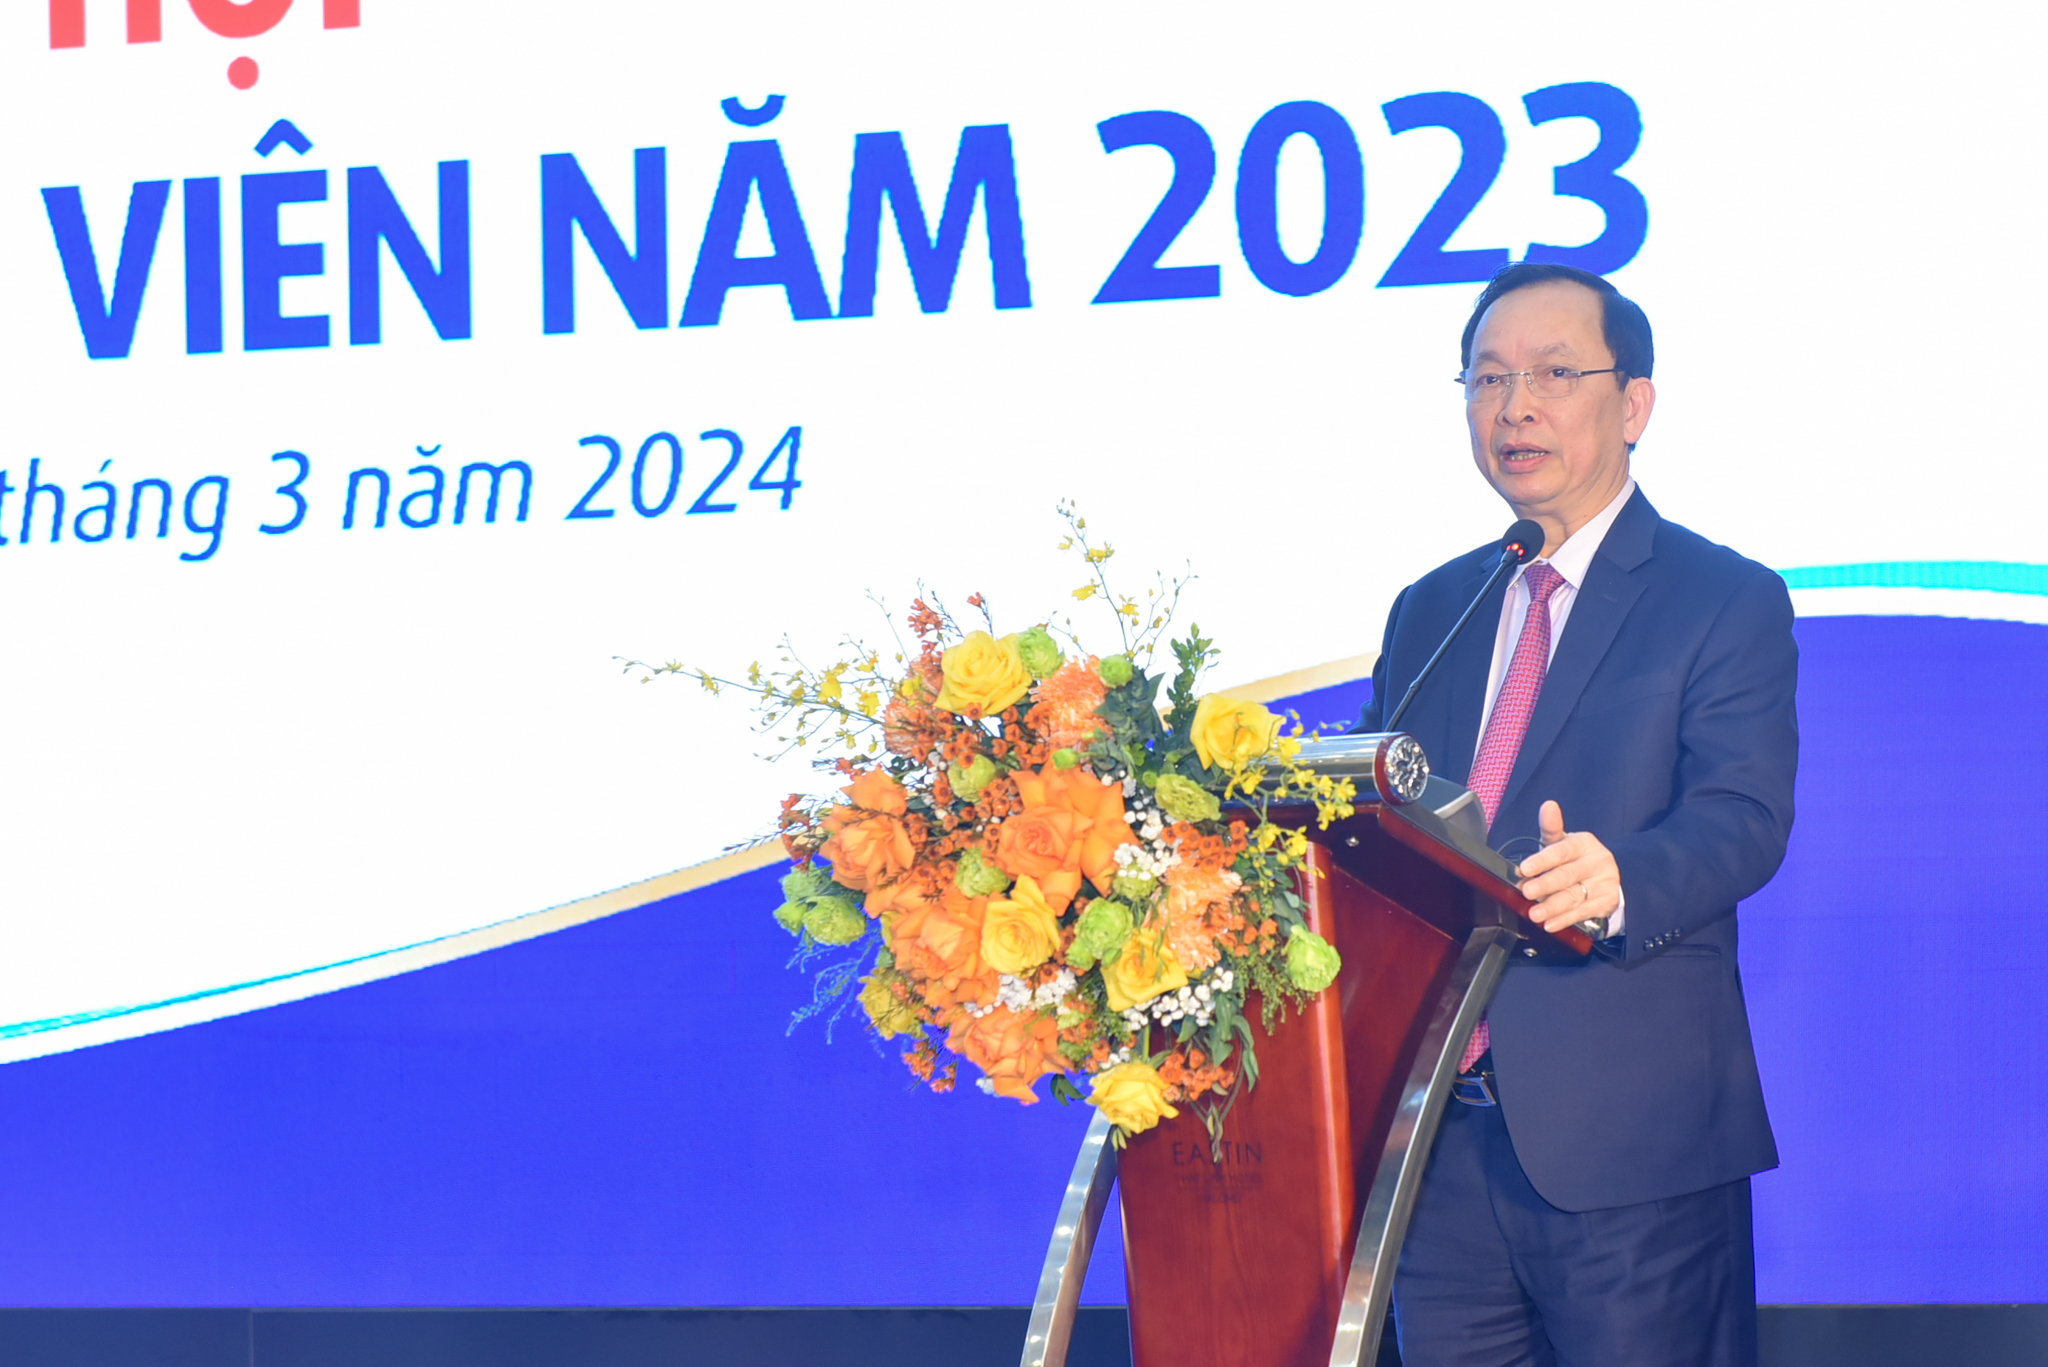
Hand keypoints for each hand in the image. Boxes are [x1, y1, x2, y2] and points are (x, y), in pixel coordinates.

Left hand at [1515, 800, 1620, 934]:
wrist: (1610, 875)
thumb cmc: (1577, 858)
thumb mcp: (1565, 842)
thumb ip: (1551, 828)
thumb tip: (1548, 806)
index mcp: (1584, 844)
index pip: (1562, 851)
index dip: (1542, 860)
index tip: (1524, 868)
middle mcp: (1597, 862)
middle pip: (1567, 876)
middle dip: (1545, 885)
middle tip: (1526, 891)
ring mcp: (1603, 884)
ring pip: (1574, 897)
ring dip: (1552, 907)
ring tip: (1534, 913)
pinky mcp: (1606, 903)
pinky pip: (1582, 913)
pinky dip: (1564, 920)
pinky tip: (1550, 924)